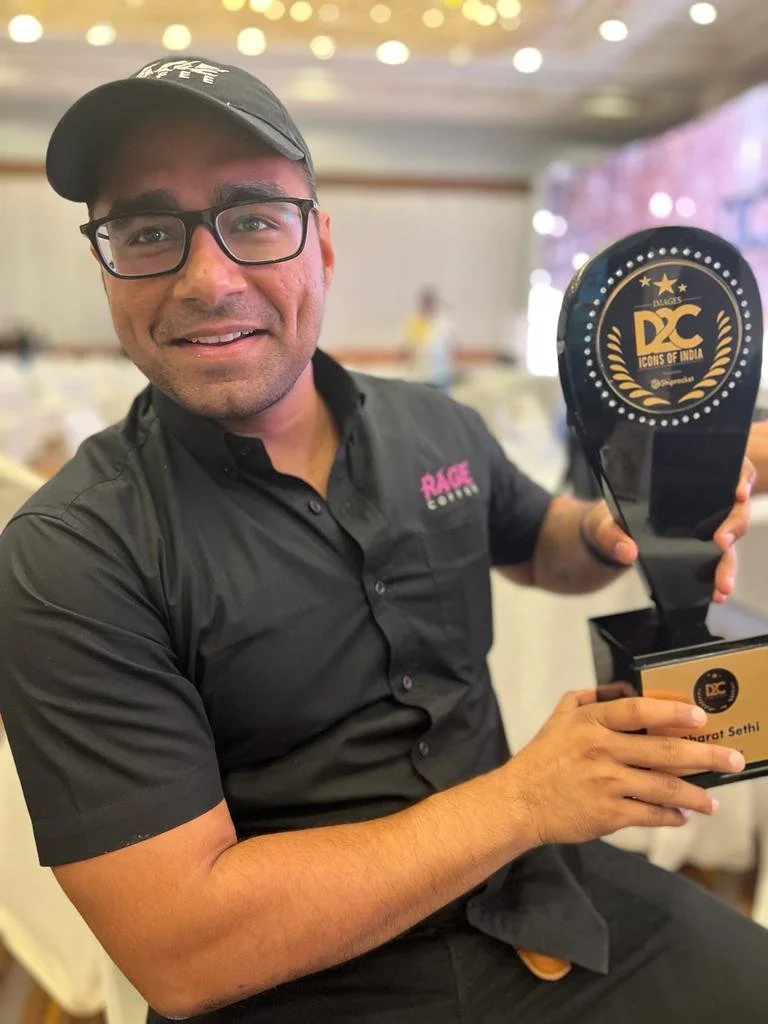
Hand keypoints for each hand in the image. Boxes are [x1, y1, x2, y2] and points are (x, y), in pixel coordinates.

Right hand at [505, 690, 745, 846]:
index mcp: (591, 722)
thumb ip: (588, 698)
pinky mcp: (608, 813)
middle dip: (705, 755)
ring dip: (695, 794)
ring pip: (664, 787)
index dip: (672, 711)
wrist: (518, 801)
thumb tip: (620, 687)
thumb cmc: (541, 758)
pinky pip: (650, 814)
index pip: (638, 710)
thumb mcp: (558, 717)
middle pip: (664, 750)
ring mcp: (606, 783)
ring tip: (712, 800)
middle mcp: (601, 750)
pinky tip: (684, 815)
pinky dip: (671, 816)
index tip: (700, 716)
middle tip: (732, 759)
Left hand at [580, 454, 755, 601]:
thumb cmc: (610, 520)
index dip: (739, 478)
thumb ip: (613, 535)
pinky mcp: (700, 551)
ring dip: (728, 563)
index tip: (737, 491)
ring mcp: (704, 529)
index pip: (725, 472)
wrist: (606, 538)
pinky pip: (718, 562)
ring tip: (722, 583)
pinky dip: (720, 577)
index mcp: (683, 486)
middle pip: (733, 510)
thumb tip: (627, 551)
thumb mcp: (606, 523)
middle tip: (722, 541)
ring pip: (729, 541)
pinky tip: (718, 592)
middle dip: (733, 526)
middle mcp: (701, 506)